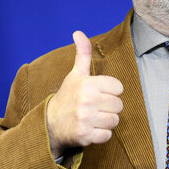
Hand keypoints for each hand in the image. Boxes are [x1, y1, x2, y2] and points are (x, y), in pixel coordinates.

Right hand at [46, 31, 123, 158]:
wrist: (50, 123)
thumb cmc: (67, 96)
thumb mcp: (75, 74)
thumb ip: (82, 54)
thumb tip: (78, 32)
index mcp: (88, 84)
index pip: (118, 88)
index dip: (111, 91)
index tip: (99, 93)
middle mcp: (88, 100)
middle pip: (119, 105)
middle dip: (109, 107)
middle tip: (96, 107)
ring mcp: (86, 119)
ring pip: (114, 121)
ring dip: (106, 121)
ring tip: (93, 118)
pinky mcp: (85, 135)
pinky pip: (107, 136)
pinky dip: (101, 135)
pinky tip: (91, 128)